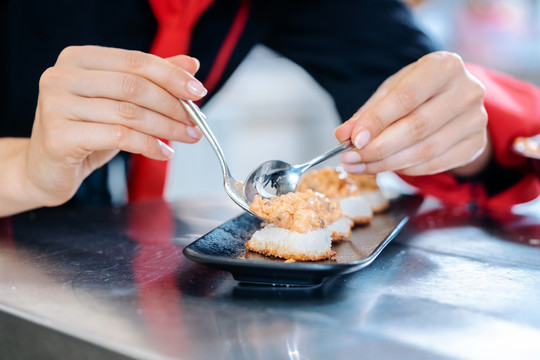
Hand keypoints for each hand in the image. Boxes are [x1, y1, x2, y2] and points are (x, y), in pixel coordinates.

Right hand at [25, 45, 206, 206]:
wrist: (47, 168)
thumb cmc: (87, 131)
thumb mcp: (122, 102)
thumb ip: (153, 81)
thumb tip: (192, 65)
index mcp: (79, 59)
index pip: (136, 61)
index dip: (172, 76)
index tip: (199, 92)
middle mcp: (62, 76)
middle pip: (134, 86)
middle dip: (173, 105)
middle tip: (196, 123)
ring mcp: (56, 104)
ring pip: (129, 113)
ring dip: (167, 127)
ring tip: (187, 137)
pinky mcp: (59, 136)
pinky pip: (118, 137)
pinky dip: (148, 145)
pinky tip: (164, 153)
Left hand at [335, 51, 488, 176]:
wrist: (455, 100)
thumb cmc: (419, 91)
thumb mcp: (392, 91)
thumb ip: (369, 112)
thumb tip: (344, 134)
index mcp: (444, 66)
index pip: (406, 97)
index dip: (378, 121)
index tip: (353, 139)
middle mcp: (467, 90)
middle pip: (417, 127)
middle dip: (378, 148)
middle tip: (351, 158)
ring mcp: (476, 119)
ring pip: (425, 150)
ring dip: (388, 163)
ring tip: (361, 166)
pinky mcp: (476, 144)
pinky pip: (435, 164)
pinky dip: (407, 170)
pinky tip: (387, 167)